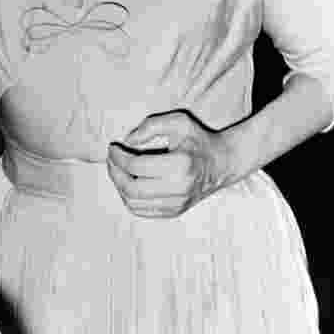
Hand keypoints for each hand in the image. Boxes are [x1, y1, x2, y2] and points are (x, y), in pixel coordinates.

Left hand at [106, 110, 238, 217]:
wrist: (222, 163)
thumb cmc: (198, 140)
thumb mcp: (178, 122)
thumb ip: (151, 125)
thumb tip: (127, 141)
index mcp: (181, 164)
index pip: (137, 166)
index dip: (117, 157)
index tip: (113, 147)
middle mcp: (180, 188)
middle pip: (132, 188)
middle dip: (114, 172)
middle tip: (111, 159)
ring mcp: (178, 203)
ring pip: (134, 203)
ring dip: (118, 185)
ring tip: (117, 169)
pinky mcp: (175, 212)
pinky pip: (142, 211)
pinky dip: (128, 198)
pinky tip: (127, 182)